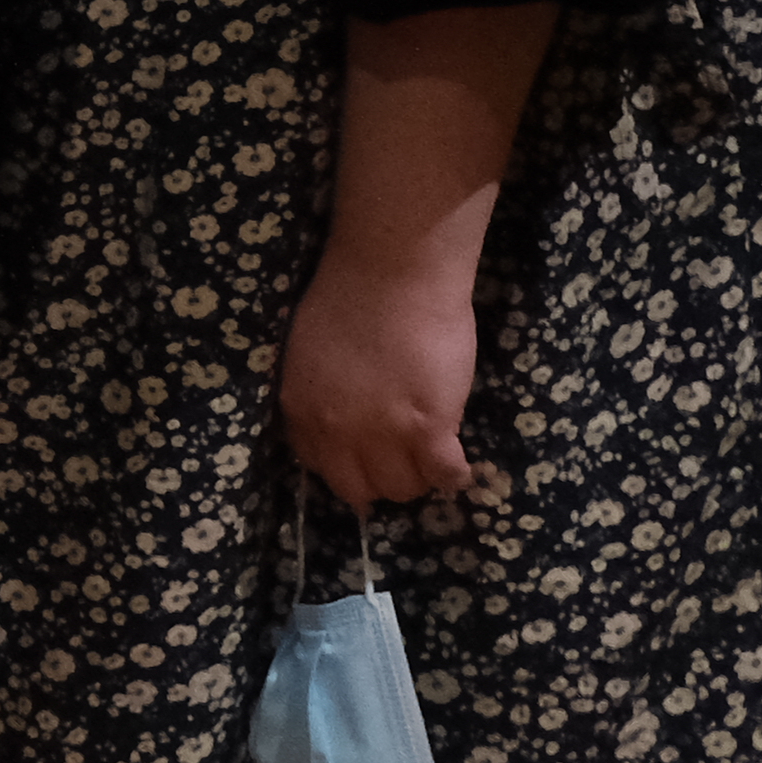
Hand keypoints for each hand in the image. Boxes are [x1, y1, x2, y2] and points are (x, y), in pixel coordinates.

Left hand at [281, 241, 484, 508]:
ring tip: (432, 456)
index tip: (366, 459)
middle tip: (403, 460)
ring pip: (404, 487)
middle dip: (382, 480)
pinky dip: (454, 476)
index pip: (321, 466)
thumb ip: (321, 394)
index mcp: (302, 410)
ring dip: (419, 477)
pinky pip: (445, 475)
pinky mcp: (429, 428)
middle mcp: (336, 431)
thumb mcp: (309, 355)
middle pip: (360, 489)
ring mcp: (383, 434)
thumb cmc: (350, 297)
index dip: (347, 466)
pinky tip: (459, 465)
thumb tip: (340, 417)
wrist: (391, 273)